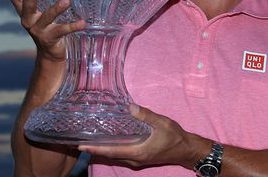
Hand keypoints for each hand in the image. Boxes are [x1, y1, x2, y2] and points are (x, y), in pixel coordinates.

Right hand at [4, 0, 85, 61]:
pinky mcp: (50, 38)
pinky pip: (62, 30)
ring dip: (56, 9)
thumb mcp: (37, 11)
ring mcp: (38, 30)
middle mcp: (28, 20)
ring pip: (46, 17)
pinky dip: (73, 26)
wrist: (49, 53)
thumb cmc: (45, 26)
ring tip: (66, 0)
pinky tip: (82, 23)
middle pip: (26, 5)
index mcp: (24, 10)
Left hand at [79, 104, 204, 169]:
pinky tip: (110, 143)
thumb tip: (130, 107)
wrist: (186, 150)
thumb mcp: (162, 123)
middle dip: (95, 150)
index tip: (81, 146)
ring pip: (116, 156)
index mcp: (138, 152)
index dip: (95, 149)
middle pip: (110, 156)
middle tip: (80, 143)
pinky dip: (113, 150)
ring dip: (103, 151)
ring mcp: (138, 160)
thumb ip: (146, 115)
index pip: (111, 151)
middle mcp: (135, 159)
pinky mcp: (141, 158)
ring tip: (91, 143)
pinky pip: (122, 155)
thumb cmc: (175, 137)